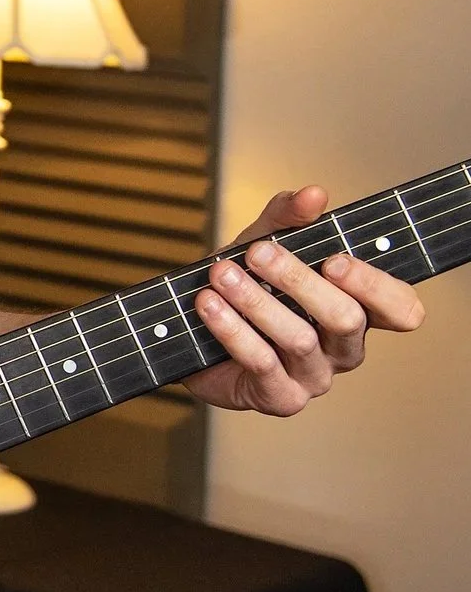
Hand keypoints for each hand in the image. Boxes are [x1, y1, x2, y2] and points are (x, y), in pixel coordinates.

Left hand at [180, 185, 425, 414]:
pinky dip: (233, 330)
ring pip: (300, 339)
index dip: (376, 287)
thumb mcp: (264, 240)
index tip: (334, 260)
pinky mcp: (281, 398)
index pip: (400, 309)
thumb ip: (288, 216)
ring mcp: (315, 376)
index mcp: (359, 309)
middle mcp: (345, 347)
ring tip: (221, 275)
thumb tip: (313, 193)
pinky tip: (209, 305)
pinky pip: (263, 364)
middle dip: (299, 280)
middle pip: (346, 319)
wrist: (191, 326)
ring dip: (256, 302)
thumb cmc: (245, 282)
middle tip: (257, 253)